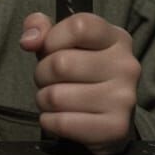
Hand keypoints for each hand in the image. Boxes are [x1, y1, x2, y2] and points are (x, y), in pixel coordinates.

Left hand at [20, 11, 139, 154]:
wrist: (107, 118)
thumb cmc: (81, 73)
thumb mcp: (62, 41)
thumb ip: (40, 28)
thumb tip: (29, 40)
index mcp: (116, 38)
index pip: (79, 27)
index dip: (53, 39)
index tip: (50, 49)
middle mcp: (126, 66)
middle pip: (61, 64)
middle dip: (42, 73)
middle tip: (50, 80)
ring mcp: (124, 98)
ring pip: (56, 96)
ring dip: (44, 100)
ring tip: (55, 99)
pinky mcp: (116, 128)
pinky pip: (62, 123)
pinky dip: (50, 121)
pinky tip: (59, 117)